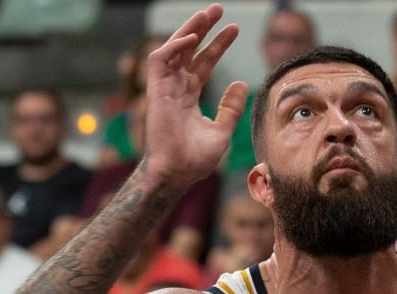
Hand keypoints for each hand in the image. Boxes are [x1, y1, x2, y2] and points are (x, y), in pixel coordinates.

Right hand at [142, 4, 247, 188]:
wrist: (177, 174)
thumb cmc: (196, 160)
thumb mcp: (222, 131)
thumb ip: (230, 108)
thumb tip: (241, 84)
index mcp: (189, 96)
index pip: (204, 63)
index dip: (218, 45)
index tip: (234, 29)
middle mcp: (176, 89)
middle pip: (189, 50)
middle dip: (203, 28)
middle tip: (219, 9)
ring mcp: (164, 89)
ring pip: (174, 49)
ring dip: (190, 29)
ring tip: (208, 13)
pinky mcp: (155, 92)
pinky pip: (160, 61)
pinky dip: (174, 46)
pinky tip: (192, 37)